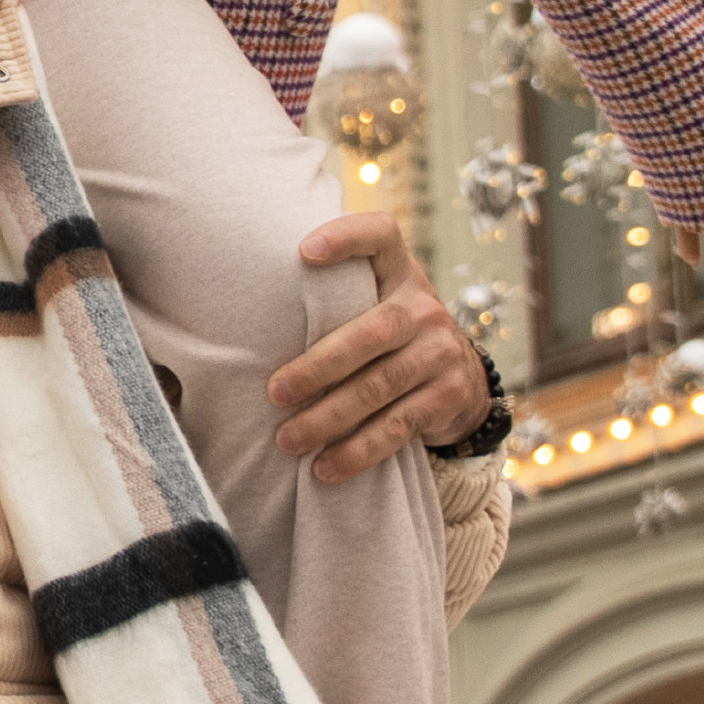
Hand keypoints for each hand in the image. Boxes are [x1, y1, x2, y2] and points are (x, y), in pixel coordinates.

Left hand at [271, 212, 492, 484]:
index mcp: (399, 272)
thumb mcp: (376, 301)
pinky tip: (325, 468)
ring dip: (329, 418)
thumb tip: (241, 311)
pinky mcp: (447, 396)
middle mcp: (424, 306)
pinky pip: (397, 427)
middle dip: (319, 366)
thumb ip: (334, 295)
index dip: (345, 237)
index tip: (304, 251)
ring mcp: (440, 352)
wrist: (462, 379)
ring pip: (380, 387)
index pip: (380, 235)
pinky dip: (358, 451)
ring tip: (288, 440)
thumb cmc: (390, 336)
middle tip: (274, 392)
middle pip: (370, 332)